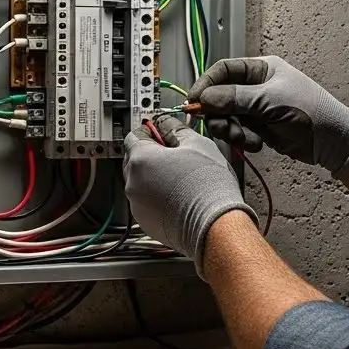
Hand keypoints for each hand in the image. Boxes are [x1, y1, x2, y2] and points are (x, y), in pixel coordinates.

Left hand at [122, 115, 256, 275]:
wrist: (215, 225)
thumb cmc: (208, 186)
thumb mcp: (197, 143)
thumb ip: (175, 128)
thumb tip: (166, 123)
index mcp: (140, 159)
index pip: (133, 135)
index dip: (150, 131)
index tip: (161, 133)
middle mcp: (132, 183)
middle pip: (134, 160)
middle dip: (151, 155)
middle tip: (175, 156)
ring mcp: (137, 205)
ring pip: (140, 183)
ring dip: (154, 178)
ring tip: (180, 179)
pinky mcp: (146, 223)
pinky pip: (147, 204)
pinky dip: (158, 198)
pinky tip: (179, 197)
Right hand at [188, 56, 348, 174]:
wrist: (331, 141)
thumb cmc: (309, 111)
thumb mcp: (269, 101)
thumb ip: (234, 98)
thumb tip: (203, 98)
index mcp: (261, 69)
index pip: (223, 70)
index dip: (206, 85)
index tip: (194, 102)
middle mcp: (256, 86)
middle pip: (221, 96)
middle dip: (219, 113)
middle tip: (221, 127)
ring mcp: (256, 107)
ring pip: (227, 116)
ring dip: (231, 129)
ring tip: (245, 138)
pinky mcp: (259, 127)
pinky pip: (238, 131)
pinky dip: (243, 139)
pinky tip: (258, 144)